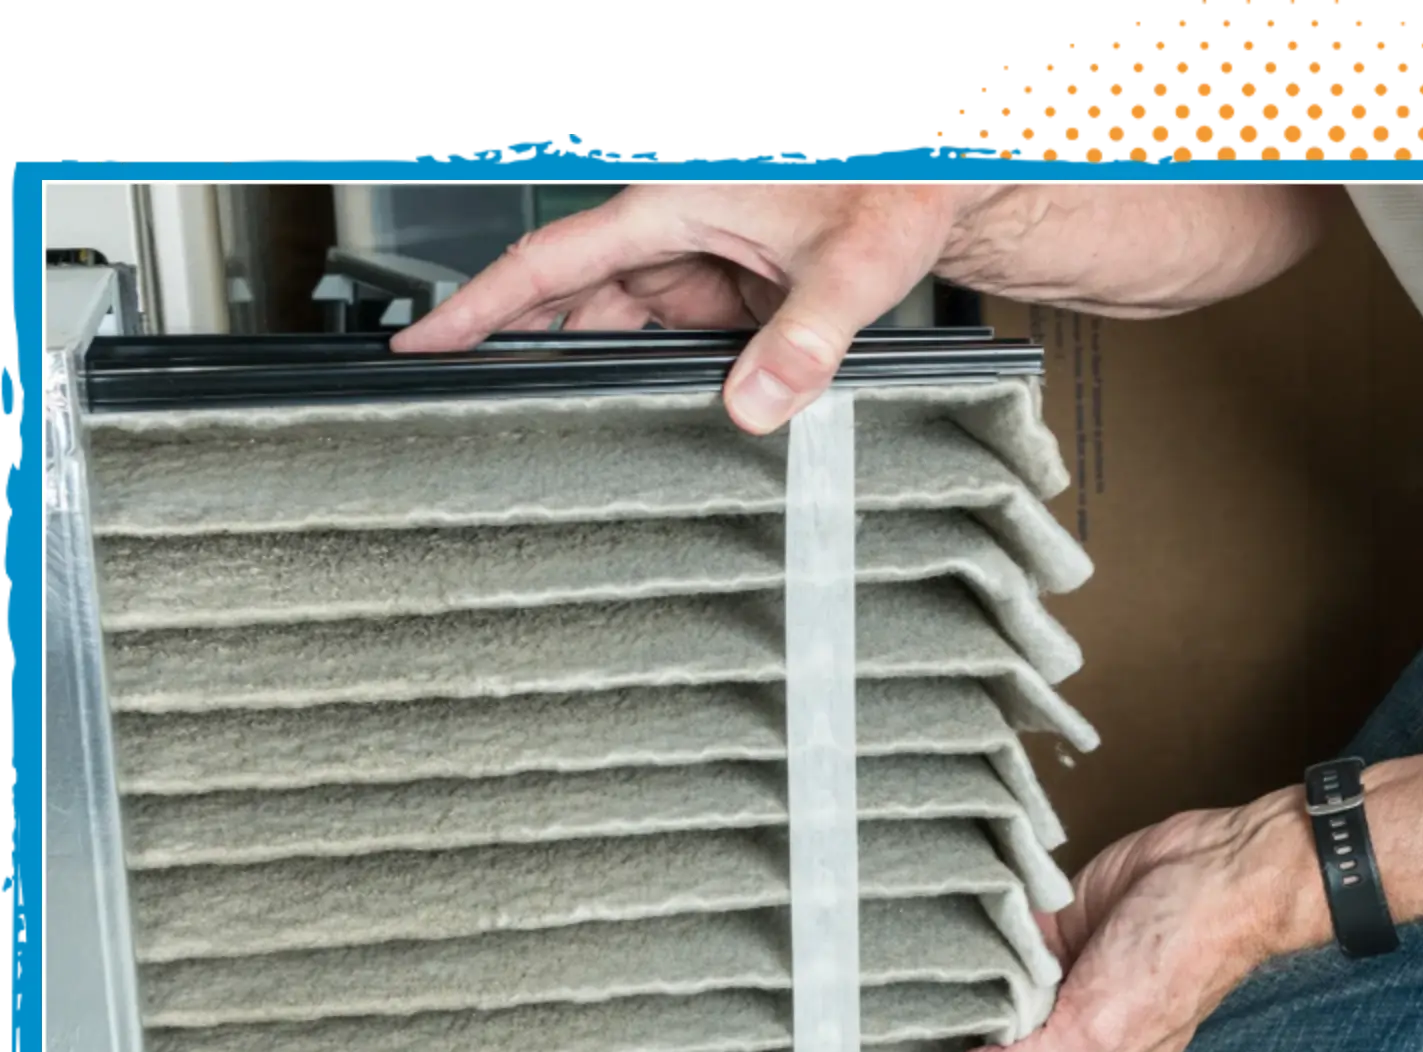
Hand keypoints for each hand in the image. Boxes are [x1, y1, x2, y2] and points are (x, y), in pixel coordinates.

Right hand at [390, 184, 985, 433]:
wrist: (935, 181)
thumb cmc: (893, 185)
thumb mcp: (854, 263)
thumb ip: (807, 336)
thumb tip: (755, 405)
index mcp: (675, 204)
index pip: (552, 260)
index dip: (480, 303)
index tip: (422, 343)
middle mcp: (673, 233)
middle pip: (576, 305)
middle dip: (534, 358)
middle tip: (481, 422)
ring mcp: (696, 266)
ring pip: (621, 329)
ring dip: (605, 375)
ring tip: (570, 433)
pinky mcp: (723, 294)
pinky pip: (668, 340)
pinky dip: (659, 376)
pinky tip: (656, 415)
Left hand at [923, 791, 1310, 1051]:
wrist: (1212, 869)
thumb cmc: (1181, 958)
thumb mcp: (1094, 1033)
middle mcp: (1071, 1032)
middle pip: (990, 1045)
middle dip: (960, 1029)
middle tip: (914, 1015)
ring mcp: (1060, 978)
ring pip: (989, 989)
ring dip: (968, 976)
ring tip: (937, 970)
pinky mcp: (1051, 926)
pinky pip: (999, 936)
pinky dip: (985, 930)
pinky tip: (966, 927)